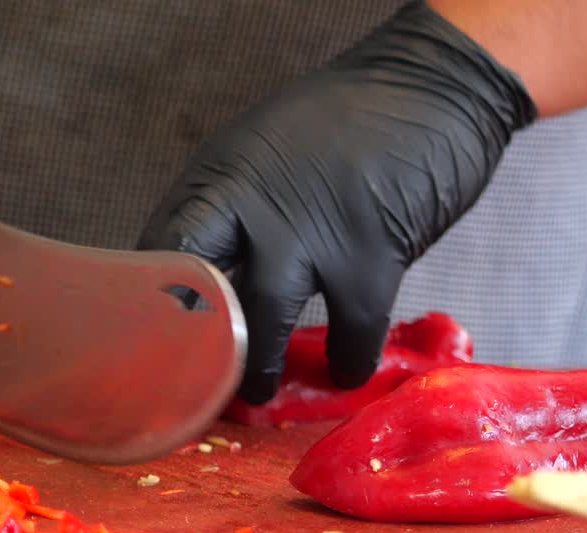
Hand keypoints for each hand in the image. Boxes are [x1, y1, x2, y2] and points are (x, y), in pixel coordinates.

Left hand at [138, 0, 536, 403]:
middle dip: (199, 345)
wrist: (430, 86)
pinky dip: (348, 358)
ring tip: (258, 391)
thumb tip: (206, 261)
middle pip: (204, 293)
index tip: (156, 336)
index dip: (156, 299)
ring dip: (260, 368)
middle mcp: (255, 207)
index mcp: (222, 178)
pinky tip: (345, 370)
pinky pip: (351, 329)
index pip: (164, 248)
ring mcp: (311, 233)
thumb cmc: (344, 121)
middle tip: (198, 381)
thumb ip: (233, 204)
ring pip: (266, 322)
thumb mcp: (264, 150)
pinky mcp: (371, 256)